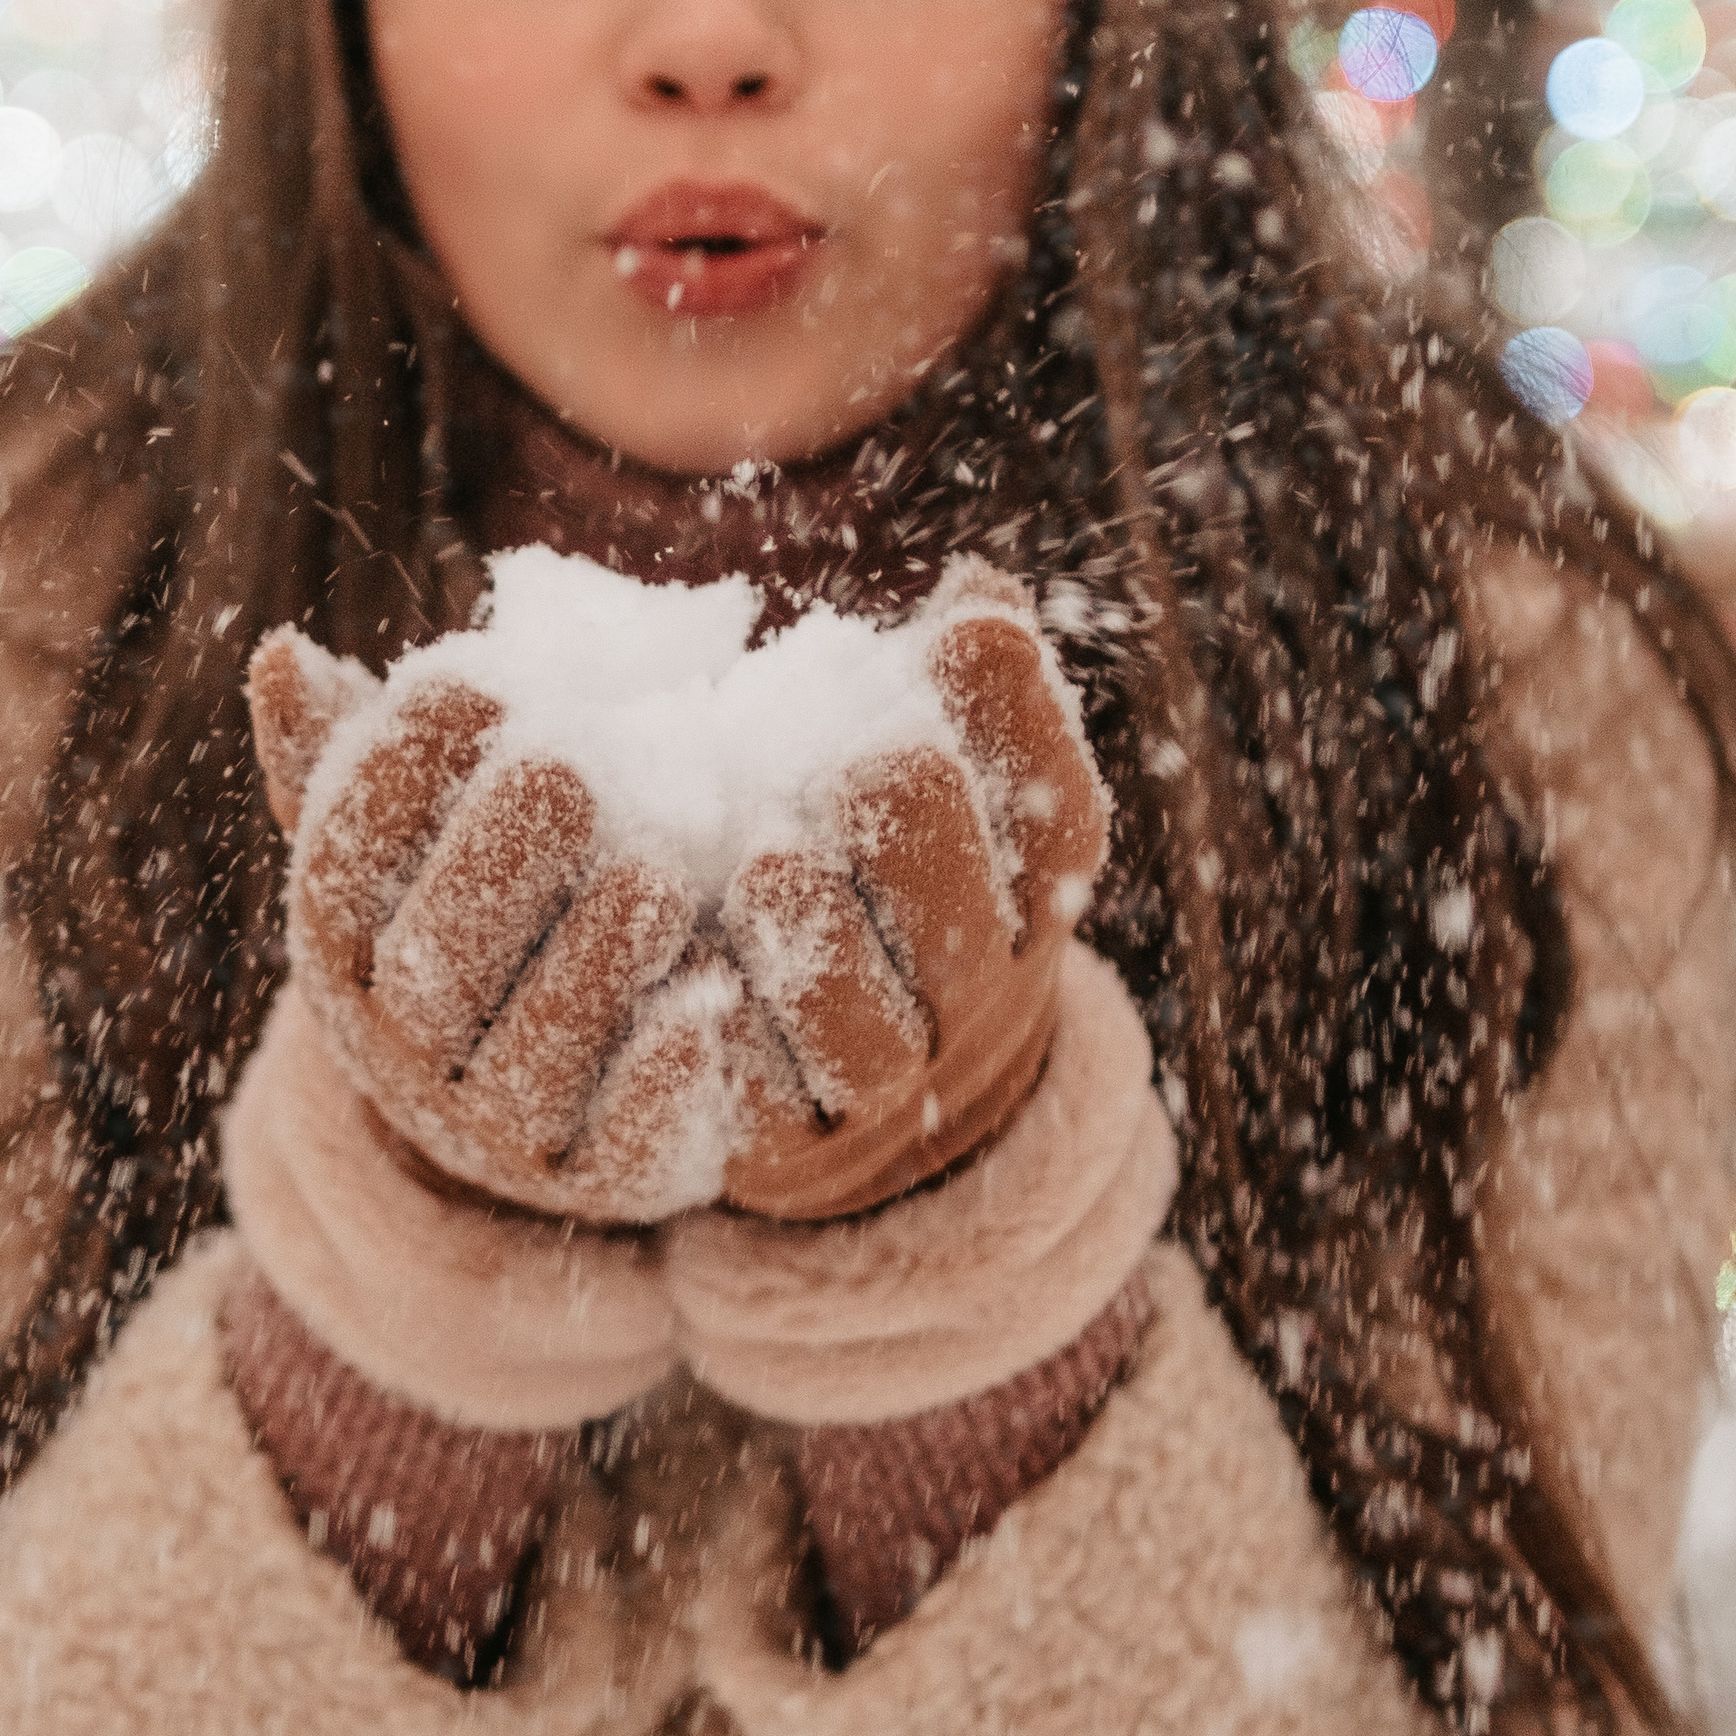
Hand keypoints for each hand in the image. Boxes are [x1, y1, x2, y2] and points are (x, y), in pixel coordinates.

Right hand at [248, 629, 730, 1220]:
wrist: (524, 1106)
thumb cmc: (475, 918)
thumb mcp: (410, 843)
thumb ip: (348, 753)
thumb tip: (281, 654)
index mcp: (345, 950)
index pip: (345, 860)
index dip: (401, 771)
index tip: (474, 686)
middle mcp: (398, 1049)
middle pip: (434, 962)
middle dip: (495, 861)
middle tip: (568, 772)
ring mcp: (490, 1127)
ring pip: (530, 1054)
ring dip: (590, 963)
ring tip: (653, 879)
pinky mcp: (591, 1181)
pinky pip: (618, 1143)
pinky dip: (659, 1082)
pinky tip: (703, 1008)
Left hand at [717, 566, 1108, 1220]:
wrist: (859, 1085)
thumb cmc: (885, 869)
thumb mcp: (943, 778)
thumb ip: (961, 690)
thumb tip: (983, 590)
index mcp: (1026, 893)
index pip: (1054, 821)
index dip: (1015, 729)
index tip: (960, 636)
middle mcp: (974, 998)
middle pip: (970, 935)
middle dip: (924, 841)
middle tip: (864, 759)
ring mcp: (881, 1083)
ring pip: (868, 1041)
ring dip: (824, 948)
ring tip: (771, 866)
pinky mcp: (781, 1145)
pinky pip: (759, 1110)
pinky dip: (724, 1046)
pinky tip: (681, 969)